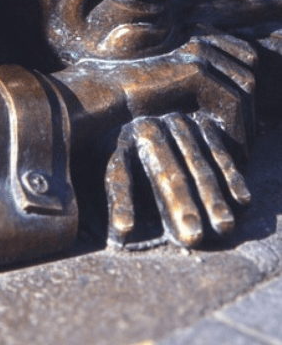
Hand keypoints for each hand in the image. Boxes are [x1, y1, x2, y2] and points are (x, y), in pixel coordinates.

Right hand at [55, 28, 255, 152]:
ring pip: (246, 86)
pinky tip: (228, 146)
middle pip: (249, 72)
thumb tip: (237, 107)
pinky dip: (235, 125)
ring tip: (240, 146)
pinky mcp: (195, 70)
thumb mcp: (173, 88)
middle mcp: (200, 39)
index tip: (247, 122)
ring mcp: (198, 52)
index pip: (245, 57)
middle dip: (252, 106)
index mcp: (195, 37)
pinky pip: (232, 99)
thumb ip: (200, 89)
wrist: (103, 94)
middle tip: (247, 140)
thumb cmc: (131, 94)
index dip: (249, 90)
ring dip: (247, 118)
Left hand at [105, 111, 250, 247]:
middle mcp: (145, 130)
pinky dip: (231, 177)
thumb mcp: (104, 164)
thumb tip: (115, 235)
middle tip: (192, 237)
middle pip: (164, 171)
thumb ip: (109, 196)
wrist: (147, 107)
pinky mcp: (201, 124)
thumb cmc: (123, 156)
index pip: (116, 175)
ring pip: (196, 164)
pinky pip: (219, 152)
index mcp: (114, 141)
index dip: (120, 203)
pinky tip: (241, 202)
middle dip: (179, 204)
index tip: (124, 231)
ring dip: (212, 197)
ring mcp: (175, 124)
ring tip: (223, 227)